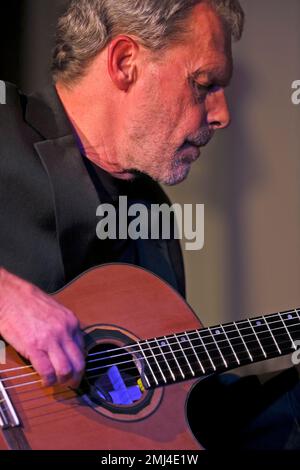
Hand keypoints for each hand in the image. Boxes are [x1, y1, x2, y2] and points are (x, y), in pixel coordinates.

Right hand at [0, 268, 84, 386]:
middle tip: (71, 383)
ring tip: (57, 382)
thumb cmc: (29, 302)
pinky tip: (44, 381)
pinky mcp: (34, 347)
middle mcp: (64, 331)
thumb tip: (67, 345)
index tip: (74, 369)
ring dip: (62, 381)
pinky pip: (47, 371)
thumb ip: (64, 327)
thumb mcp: (55, 311)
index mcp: (71, 322)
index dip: (78, 362)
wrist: (10, 296)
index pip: (82, 349)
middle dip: (76, 377)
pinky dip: (48, 380)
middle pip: (78, 362)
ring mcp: (50, 339)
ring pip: (65, 370)